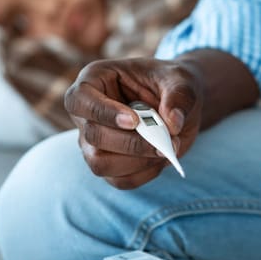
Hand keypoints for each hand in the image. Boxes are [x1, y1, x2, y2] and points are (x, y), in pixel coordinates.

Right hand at [64, 57, 202, 188]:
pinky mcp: (108, 163)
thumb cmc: (170, 83)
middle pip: (93, 136)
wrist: (179, 104)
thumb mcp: (181, 80)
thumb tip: (173, 123)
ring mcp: (93, 142)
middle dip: (131, 142)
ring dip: (137, 161)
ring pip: (100, 163)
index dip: (104, 113)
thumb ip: (179, 96)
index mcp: (94, 80)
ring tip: (167, 149)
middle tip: (167, 140)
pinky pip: (119, 179)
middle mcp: (86, 114)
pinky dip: (145, 173)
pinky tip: (162, 159)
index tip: (135, 121)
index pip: (80, 100)